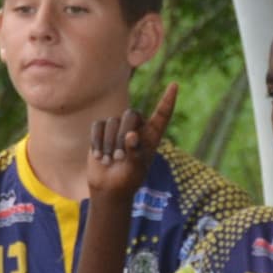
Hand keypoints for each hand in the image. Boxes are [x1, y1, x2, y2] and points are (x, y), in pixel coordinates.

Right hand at [84, 84, 179, 202]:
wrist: (108, 187)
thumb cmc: (128, 180)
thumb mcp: (136, 169)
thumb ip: (135, 153)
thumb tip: (132, 134)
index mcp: (152, 136)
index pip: (162, 114)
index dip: (168, 100)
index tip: (175, 85)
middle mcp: (136, 127)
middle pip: (130, 114)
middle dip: (122, 134)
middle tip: (119, 157)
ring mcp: (118, 127)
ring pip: (112, 122)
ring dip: (109, 144)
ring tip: (109, 161)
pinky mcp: (102, 130)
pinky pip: (98, 126)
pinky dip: (97, 142)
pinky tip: (98, 156)